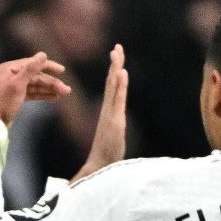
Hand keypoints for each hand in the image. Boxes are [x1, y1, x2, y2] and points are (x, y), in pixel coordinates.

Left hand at [0, 52, 70, 127]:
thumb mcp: (17, 84)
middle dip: (52, 83)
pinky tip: (55, 97)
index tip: (62, 71)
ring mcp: (14, 86)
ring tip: (64, 94)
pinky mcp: (16, 97)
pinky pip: (32, 93)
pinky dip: (43, 95)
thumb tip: (43, 55)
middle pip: (36, 76)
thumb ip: (31, 69)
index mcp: (9, 68)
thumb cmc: (3, 103)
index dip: (48, 66)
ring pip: (36, 85)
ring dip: (50, 89)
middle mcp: (11, 74)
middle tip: (67, 90)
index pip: (33, 64)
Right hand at [74, 44, 127, 181]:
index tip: (117, 59)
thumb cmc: (102, 162)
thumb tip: (106, 138)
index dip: (114, 74)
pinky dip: (119, 86)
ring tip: (117, 52)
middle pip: (112, 84)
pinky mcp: (114, 123)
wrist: (98, 173)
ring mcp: (110, 117)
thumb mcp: (110, 146)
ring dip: (116, 69)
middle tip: (117, 47)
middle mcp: (107, 113)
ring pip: (113, 88)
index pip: (111, 90)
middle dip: (115, 64)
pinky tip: (122, 72)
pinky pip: (117, 100)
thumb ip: (107, 142)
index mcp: (107, 116)